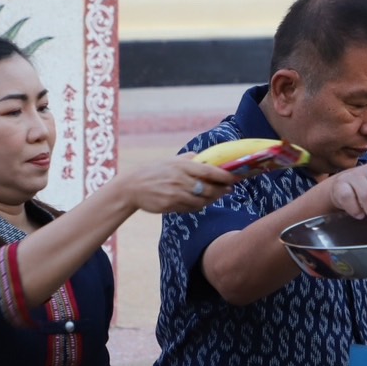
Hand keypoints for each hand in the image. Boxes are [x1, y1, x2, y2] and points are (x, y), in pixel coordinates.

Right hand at [118, 156, 234, 214]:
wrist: (132, 187)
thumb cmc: (153, 171)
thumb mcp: (170, 160)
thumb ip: (188, 159)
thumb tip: (203, 157)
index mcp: (182, 166)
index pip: (209, 171)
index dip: (224, 176)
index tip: (234, 178)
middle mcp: (180, 179)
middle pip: (208, 188)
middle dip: (221, 190)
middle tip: (228, 190)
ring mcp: (175, 193)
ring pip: (201, 201)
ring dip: (211, 200)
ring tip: (215, 196)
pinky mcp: (170, 205)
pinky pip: (190, 208)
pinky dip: (197, 206)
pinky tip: (199, 203)